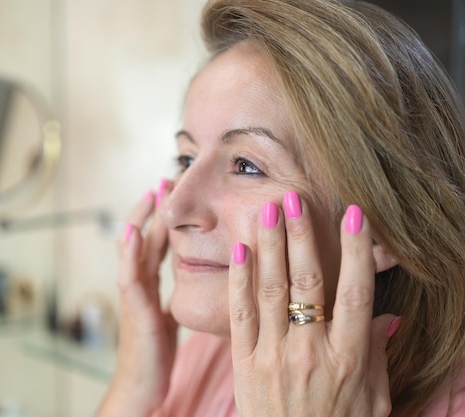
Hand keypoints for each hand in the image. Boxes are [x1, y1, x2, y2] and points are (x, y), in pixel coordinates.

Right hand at [99, 180, 177, 416]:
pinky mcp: (135, 310)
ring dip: (140, 220)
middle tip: (165, 178)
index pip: (156, 243)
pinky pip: (129, 276)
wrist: (141, 385)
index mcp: (148, 284)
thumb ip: (175, 295)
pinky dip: (128, 252)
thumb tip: (193, 280)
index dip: (164, 217)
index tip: (174, 191)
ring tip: (150, 193)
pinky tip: (133, 231)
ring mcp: (133, 295)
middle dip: (154, 209)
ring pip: (132, 249)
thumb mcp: (168, 315)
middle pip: (144, 237)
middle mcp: (138, 284)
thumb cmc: (154, 352)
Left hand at [229, 193, 397, 416]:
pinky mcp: (244, 362)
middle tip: (294, 198)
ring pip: (269, 291)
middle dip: (300, 237)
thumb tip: (385, 315)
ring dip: (269, 247)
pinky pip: (240, 315)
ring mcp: (273, 355)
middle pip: (306, 284)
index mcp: (347, 357)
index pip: (354, 294)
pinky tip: (240, 250)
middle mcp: (309, 350)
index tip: (354, 214)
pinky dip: (239, 280)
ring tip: (266, 211)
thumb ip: (375, 353)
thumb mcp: (372, 397)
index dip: (355, 252)